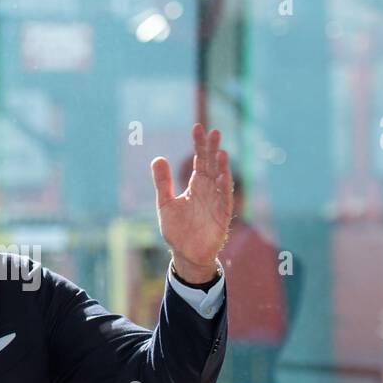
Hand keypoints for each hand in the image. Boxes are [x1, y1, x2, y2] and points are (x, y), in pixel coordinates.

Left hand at [151, 124, 233, 281]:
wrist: (185, 254)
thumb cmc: (177, 229)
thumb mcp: (165, 203)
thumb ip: (162, 182)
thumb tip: (158, 158)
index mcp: (196, 185)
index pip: (199, 160)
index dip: (199, 144)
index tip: (197, 127)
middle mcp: (209, 190)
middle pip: (212, 165)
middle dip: (213, 150)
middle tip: (214, 132)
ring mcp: (216, 203)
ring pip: (221, 180)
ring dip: (222, 167)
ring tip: (221, 152)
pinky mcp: (221, 217)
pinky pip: (224, 201)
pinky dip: (224, 189)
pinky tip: (222, 177)